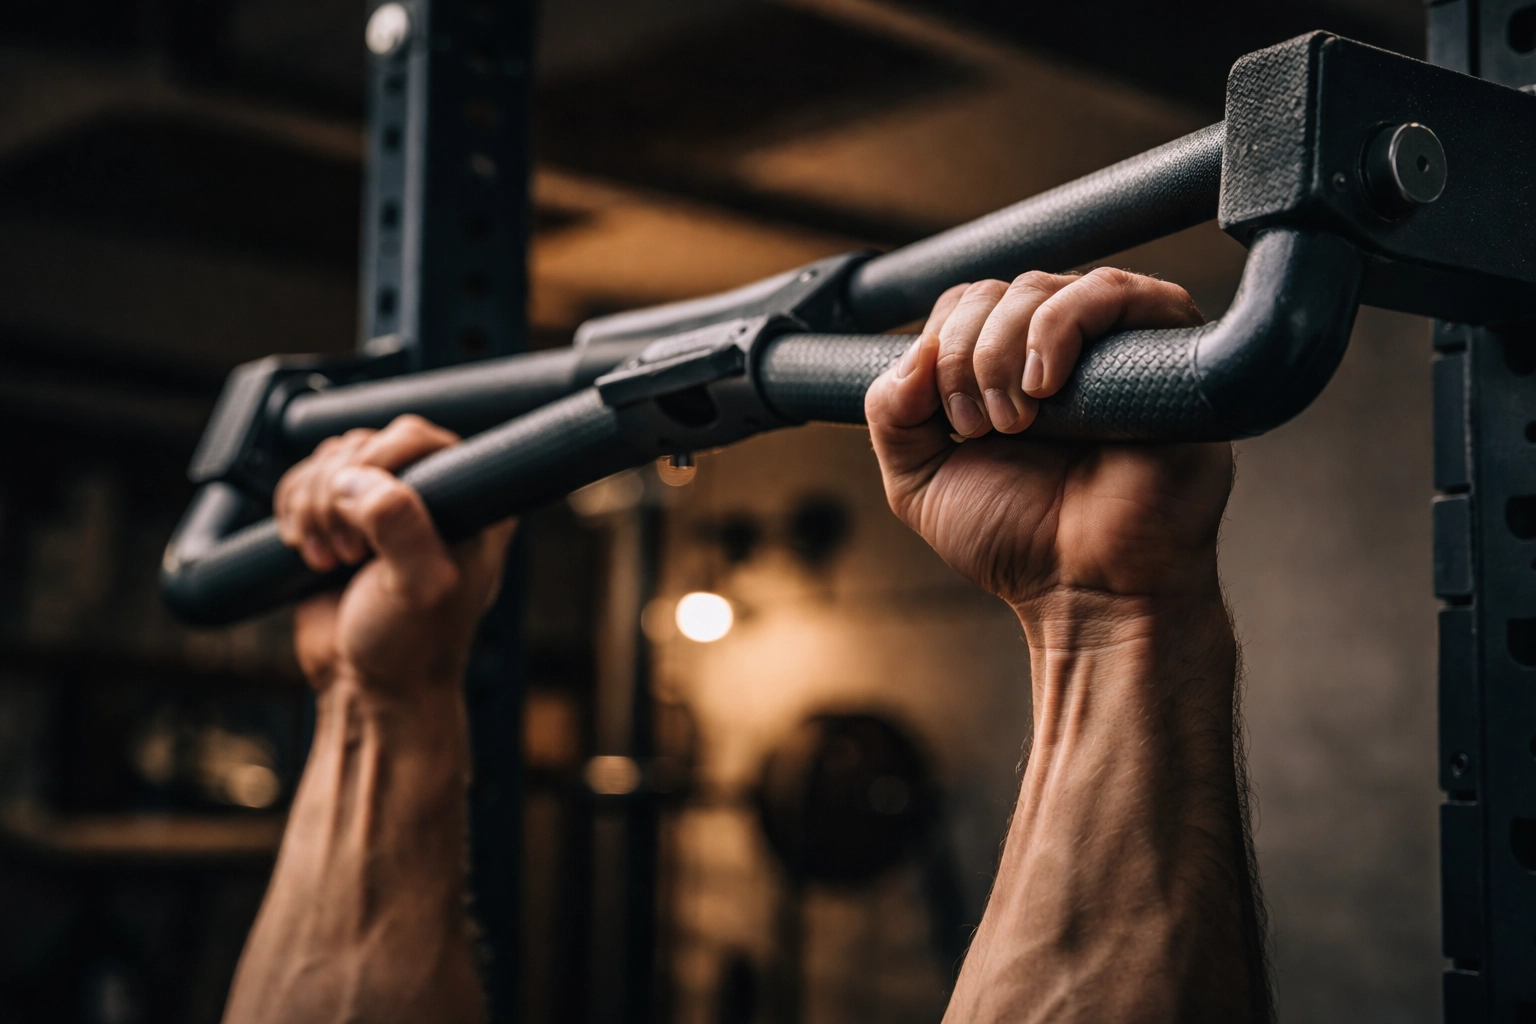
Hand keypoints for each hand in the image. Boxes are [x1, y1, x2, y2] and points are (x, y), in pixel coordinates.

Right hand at [274, 415, 515, 693]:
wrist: (367, 689)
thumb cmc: (410, 647)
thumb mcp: (419, 589)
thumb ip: (401, 528)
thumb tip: (358, 480)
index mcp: (472, 504)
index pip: (418, 438)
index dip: (378, 464)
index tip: (362, 517)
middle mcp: (432, 495)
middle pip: (363, 445)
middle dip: (337, 495)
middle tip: (347, 554)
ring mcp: (385, 504)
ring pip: (330, 460)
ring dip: (312, 507)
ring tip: (328, 559)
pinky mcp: (343, 519)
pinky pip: (304, 481)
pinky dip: (293, 509)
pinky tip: (307, 551)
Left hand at [865, 268, 1232, 617]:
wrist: (1089, 590)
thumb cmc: (1018, 541)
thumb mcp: (918, 482)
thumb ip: (891, 414)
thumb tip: (910, 353)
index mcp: (1002, 369)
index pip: (959, 306)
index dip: (939, 349)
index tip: (950, 421)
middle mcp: (1057, 350)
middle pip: (994, 292)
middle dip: (966, 356)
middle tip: (983, 427)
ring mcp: (1111, 347)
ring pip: (1041, 288)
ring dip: (1005, 349)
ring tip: (1017, 420)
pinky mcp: (1166, 351)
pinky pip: (1115, 293)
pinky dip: (1062, 327)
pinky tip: (1047, 387)